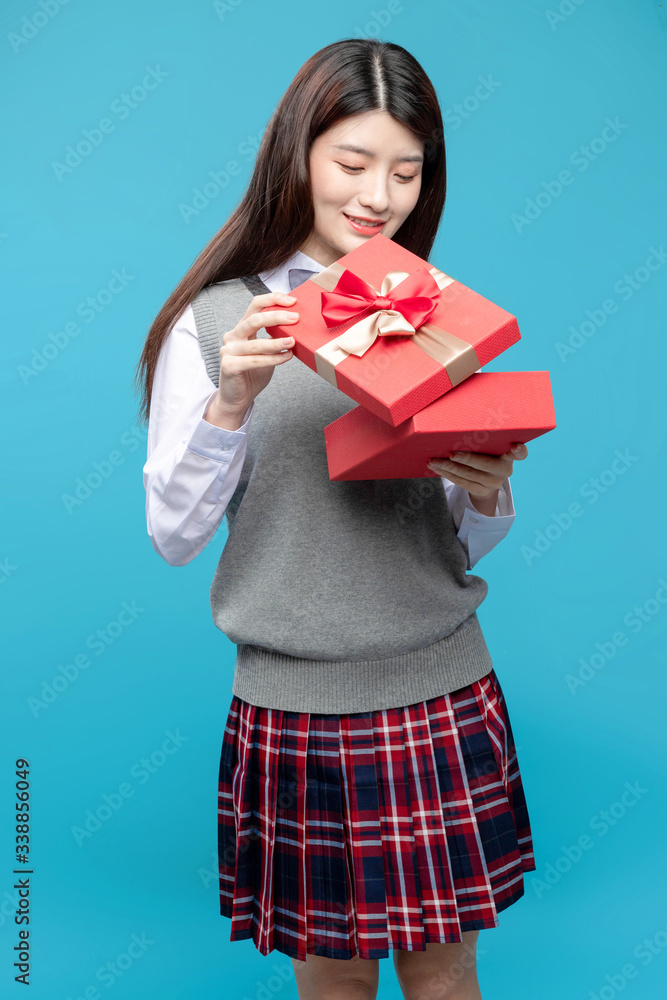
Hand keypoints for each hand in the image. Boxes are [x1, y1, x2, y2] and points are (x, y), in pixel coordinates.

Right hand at [206, 291, 298, 425]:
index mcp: (241, 329)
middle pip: (254, 319)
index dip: (273, 299)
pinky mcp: (229, 366)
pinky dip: (273, 359)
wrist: (238, 398)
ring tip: (293, 342)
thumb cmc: (253, 374)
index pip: (255, 306)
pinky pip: (254, 361)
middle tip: (296, 318)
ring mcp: (228, 351)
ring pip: (255, 343)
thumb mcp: (267, 352)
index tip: (292, 301)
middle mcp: (232, 337)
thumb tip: (297, 326)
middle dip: (276, 316)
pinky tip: (286, 357)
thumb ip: (275, 339)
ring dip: (277, 342)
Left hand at [427, 442, 528, 513]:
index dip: (519, 450)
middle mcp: (505, 470)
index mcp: (509, 455)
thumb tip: (456, 423)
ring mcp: (494, 483)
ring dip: (448, 468)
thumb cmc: (485, 454)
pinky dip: (448, 475)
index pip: (521, 453)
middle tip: (451, 454)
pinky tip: (437, 468)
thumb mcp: (489, 446)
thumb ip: (484, 438)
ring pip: (469, 475)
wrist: (486, 480)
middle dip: (467, 459)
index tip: (515, 446)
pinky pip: (462, 483)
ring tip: (434, 461)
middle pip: (485, 465)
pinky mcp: (481, 491)